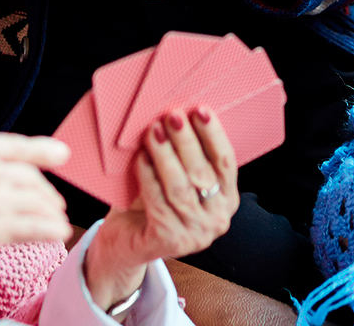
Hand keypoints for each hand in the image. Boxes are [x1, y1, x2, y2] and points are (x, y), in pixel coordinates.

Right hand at [0, 133, 72, 253]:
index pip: (20, 147)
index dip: (44, 151)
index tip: (61, 155)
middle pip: (32, 180)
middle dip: (47, 193)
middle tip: (53, 203)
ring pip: (38, 204)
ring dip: (51, 213)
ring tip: (58, 220)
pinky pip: (32, 228)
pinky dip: (50, 230)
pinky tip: (57, 233)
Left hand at [82, 105, 239, 309]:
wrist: (127, 243)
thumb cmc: (154, 201)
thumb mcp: (177, 178)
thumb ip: (184, 155)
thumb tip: (179, 114)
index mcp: (226, 199)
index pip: (225, 162)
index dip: (214, 135)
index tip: (200, 110)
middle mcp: (217, 219)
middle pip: (202, 172)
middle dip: (186, 140)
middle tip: (172, 115)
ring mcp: (194, 234)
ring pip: (179, 187)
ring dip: (165, 155)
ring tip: (153, 131)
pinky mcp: (169, 241)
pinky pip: (157, 202)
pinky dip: (148, 176)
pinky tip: (141, 157)